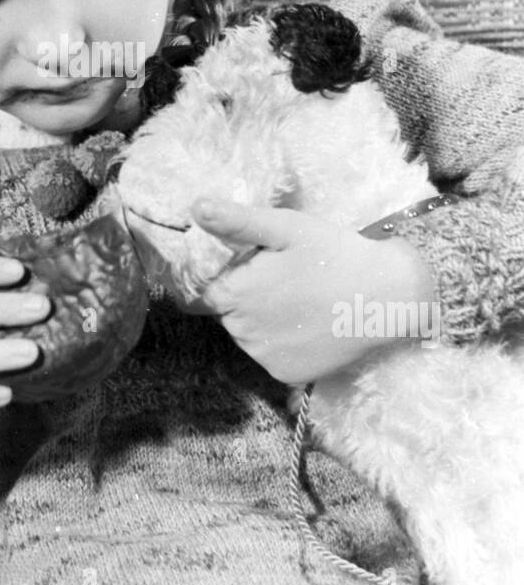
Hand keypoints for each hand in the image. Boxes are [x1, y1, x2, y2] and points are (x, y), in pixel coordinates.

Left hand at [184, 196, 436, 383]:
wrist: (389, 296)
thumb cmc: (334, 254)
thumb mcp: (286, 228)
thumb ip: (237, 221)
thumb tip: (196, 208)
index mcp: (233, 295)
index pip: (206, 287)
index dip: (228, 273)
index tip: (257, 263)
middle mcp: (240, 333)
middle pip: (227, 311)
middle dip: (247, 294)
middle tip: (286, 277)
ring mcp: (263, 358)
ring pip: (247, 334)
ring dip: (261, 319)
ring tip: (300, 298)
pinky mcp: (286, 376)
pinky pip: (271, 355)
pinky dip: (282, 342)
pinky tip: (308, 324)